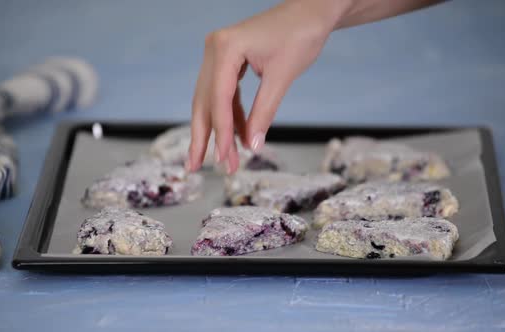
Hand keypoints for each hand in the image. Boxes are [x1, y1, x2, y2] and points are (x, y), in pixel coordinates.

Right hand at [187, 0, 342, 172]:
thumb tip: (252, 147)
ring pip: (211, 99)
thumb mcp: (282, 78)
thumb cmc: (300, 36)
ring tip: (223, 159)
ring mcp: (218, 53)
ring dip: (218, 129)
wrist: (311, 12)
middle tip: (194, 167)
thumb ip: (263, 112)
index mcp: (225, 48)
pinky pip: (224, 92)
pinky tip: (238, 137)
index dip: (221, 133)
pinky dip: (231, 115)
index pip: (218, 99)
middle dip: (203, 136)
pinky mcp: (228, 59)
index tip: (223, 159)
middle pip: (204, 101)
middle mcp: (215, 49)